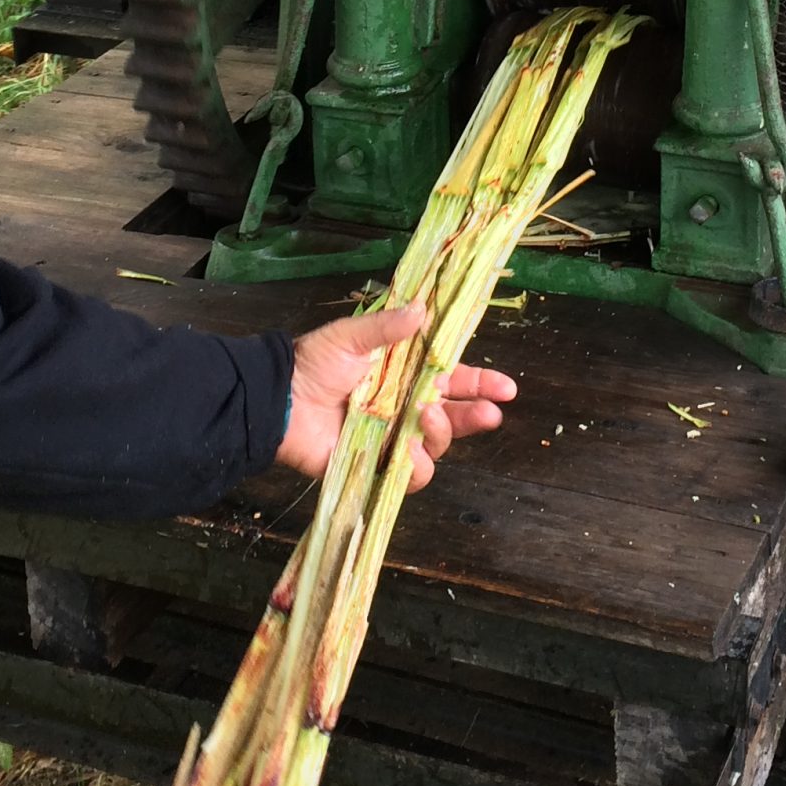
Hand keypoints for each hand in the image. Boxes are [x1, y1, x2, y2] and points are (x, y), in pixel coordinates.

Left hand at [276, 304, 518, 489]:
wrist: (279, 402)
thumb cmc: (313, 365)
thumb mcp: (351, 337)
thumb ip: (387, 328)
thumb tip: (423, 310)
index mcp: (405, 375)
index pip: (452, 379)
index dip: (481, 384)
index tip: (507, 388)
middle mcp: (405, 409)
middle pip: (454, 416)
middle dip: (476, 415)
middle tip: (491, 412)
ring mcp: (393, 439)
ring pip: (437, 446)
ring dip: (442, 432)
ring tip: (427, 416)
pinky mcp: (378, 466)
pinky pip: (412, 474)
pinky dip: (416, 464)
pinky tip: (408, 447)